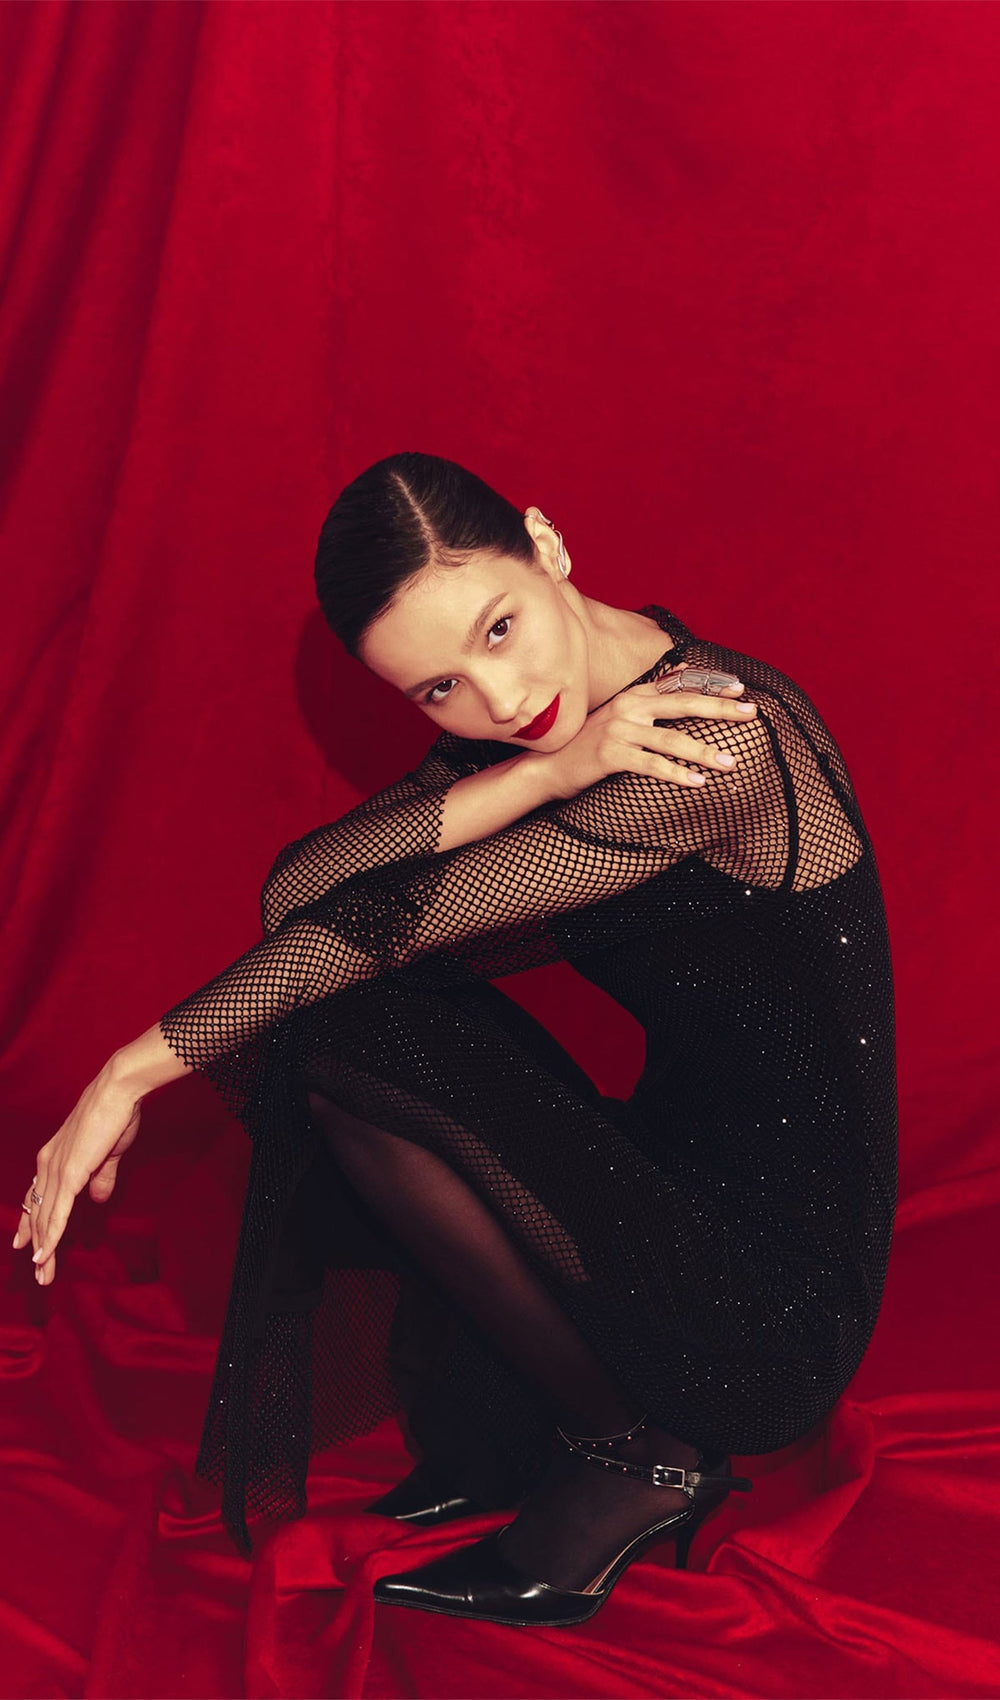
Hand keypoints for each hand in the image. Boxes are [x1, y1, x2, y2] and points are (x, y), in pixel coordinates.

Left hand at [12, 1062, 142, 1285]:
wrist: (117, 1092)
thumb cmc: (115, 1115)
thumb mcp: (107, 1153)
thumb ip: (101, 1177)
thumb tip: (97, 1198)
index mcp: (55, 1157)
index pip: (38, 1196)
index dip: (32, 1223)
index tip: (25, 1244)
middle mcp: (48, 1165)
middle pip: (39, 1213)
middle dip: (38, 1245)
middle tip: (38, 1273)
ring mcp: (57, 1170)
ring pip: (46, 1219)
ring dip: (45, 1250)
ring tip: (43, 1275)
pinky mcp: (70, 1174)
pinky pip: (58, 1213)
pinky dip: (51, 1237)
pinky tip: (45, 1256)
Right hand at [545, 664, 757, 799]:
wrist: (547, 768)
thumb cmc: (587, 745)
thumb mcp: (618, 716)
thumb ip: (649, 698)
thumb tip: (683, 676)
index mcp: (633, 695)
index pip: (679, 685)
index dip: (711, 685)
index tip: (740, 689)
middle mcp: (628, 707)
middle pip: (683, 704)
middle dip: (720, 708)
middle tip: (751, 714)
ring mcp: (618, 730)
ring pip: (671, 739)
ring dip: (704, 751)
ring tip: (730, 762)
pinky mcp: (609, 754)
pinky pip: (651, 764)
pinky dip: (676, 774)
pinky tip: (697, 782)